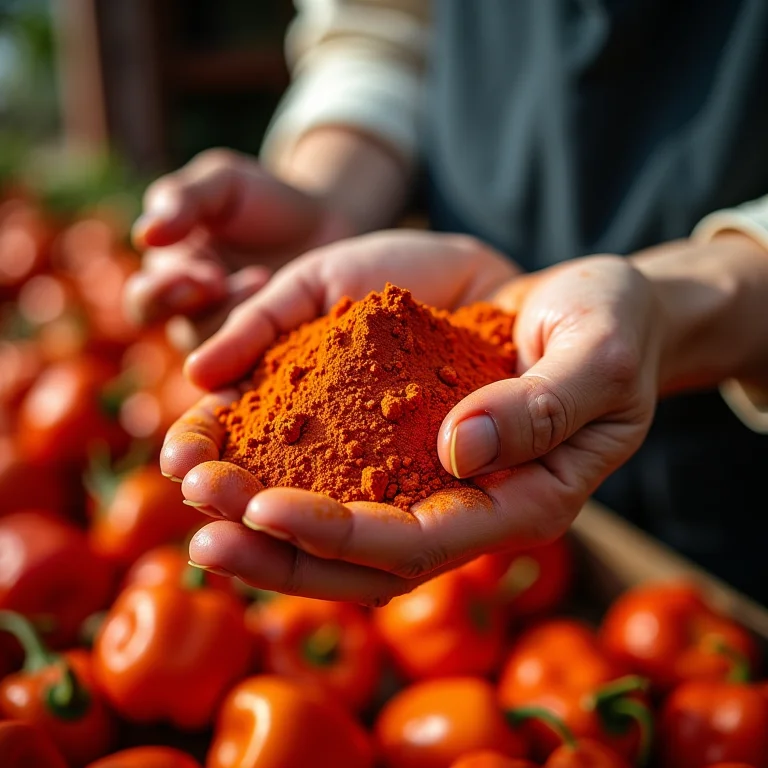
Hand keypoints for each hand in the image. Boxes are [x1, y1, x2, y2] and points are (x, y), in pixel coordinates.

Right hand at [123, 148, 351, 348]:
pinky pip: (253, 360)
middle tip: (219, 282)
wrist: (325, 225)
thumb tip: (144, 236)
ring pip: (214, 349)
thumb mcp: (223, 183)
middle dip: (193, 309)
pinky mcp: (263, 349)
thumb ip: (184, 200)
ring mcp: (228, 336)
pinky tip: (287, 313)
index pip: (146, 300)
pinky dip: (266, 339)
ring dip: (235, 315)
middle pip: (180, 335)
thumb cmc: (266, 199)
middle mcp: (193, 314)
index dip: (167, 292)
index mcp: (170, 275)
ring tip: (265, 278)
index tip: (206, 273)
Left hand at [161, 232, 664, 603]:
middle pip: (359, 556)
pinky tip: (215, 429)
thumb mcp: (600, 353)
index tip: (264, 511)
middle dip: (274, 545)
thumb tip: (459, 451)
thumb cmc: (611, 327)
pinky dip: (271, 450)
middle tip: (194, 520)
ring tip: (183, 476)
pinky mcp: (399, 428)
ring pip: (333, 516)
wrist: (590, 305)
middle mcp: (462, 501)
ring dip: (254, 508)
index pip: (421, 544)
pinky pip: (330, 455)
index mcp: (519, 501)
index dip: (343, 538)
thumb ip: (546, 404)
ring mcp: (425, 469)